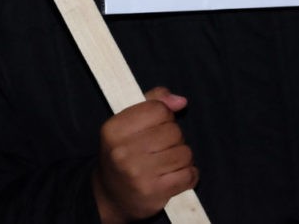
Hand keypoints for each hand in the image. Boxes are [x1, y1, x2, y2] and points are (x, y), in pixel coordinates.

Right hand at [92, 86, 198, 222]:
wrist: (109, 197)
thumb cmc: (123, 154)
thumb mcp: (127, 123)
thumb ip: (152, 102)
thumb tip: (180, 101)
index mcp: (114, 129)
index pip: (159, 109)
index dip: (165, 116)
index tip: (157, 126)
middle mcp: (123, 151)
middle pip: (174, 131)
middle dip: (174, 138)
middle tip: (162, 148)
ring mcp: (138, 173)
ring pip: (185, 153)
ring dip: (182, 158)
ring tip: (168, 163)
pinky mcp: (153, 192)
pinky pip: (188, 175)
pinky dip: (189, 175)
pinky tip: (176, 176)